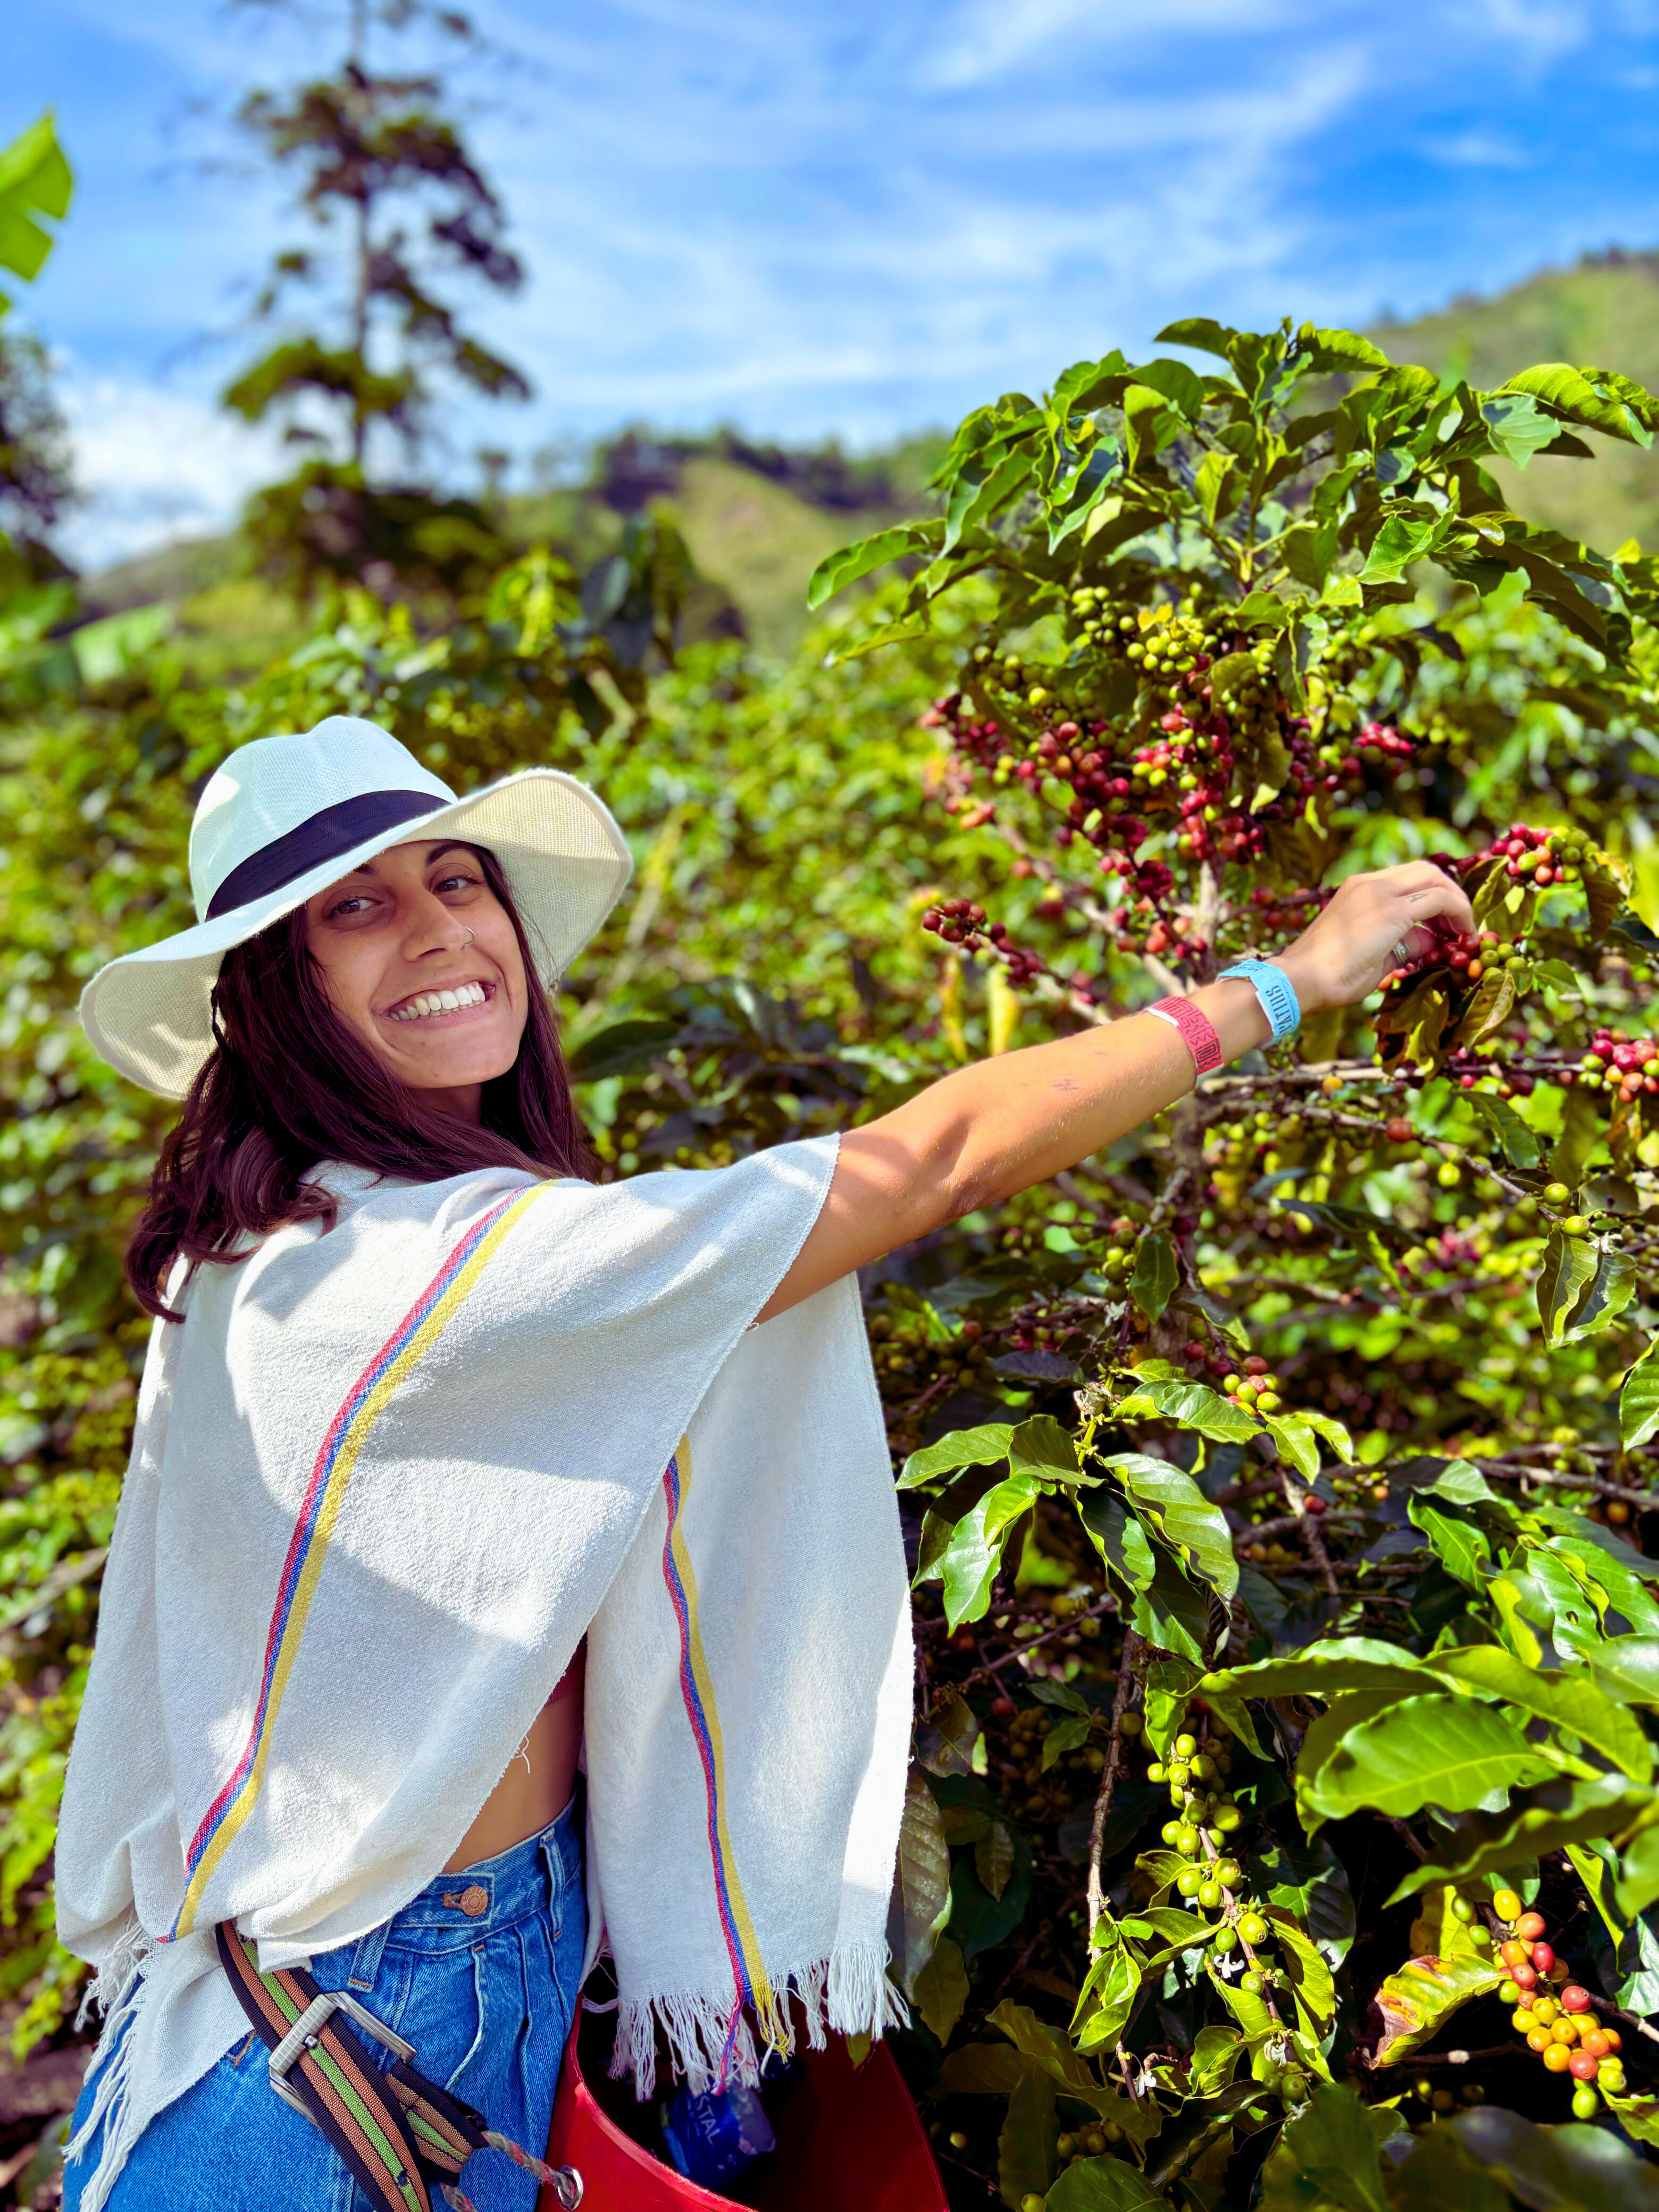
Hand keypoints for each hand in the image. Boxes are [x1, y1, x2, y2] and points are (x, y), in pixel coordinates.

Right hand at [1272, 862, 1474, 1013]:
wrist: (1299, 981)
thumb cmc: (1327, 976)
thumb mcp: (1374, 954)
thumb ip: (1404, 942)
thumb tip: (1432, 940)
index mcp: (1358, 889)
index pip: (1406, 879)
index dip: (1433, 897)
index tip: (1445, 925)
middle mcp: (1369, 883)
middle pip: (1425, 871)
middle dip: (1450, 893)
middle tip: (1460, 925)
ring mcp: (1379, 893)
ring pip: (1435, 878)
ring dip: (1456, 901)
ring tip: (1464, 931)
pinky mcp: (1392, 911)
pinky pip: (1440, 900)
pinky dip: (1459, 913)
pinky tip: (1463, 935)